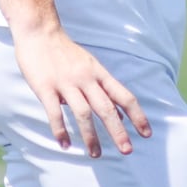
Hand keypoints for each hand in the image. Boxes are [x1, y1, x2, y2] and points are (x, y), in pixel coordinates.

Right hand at [14, 26, 151, 157]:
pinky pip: (55, 113)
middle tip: (127, 151)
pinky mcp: (45, 87)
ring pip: (83, 113)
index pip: (123, 95)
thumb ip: (103, 89)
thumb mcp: (90, 66)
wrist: (39, 32)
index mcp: (98, 73)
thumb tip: (120, 115)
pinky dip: (60, 130)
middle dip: (118, 131)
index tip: (146, 133)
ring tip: (96, 154)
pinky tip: (65, 144)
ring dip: (90, 136)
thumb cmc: (66, 52)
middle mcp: (85, 78)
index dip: (137, 115)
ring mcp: (65, 83)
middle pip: (106, 107)